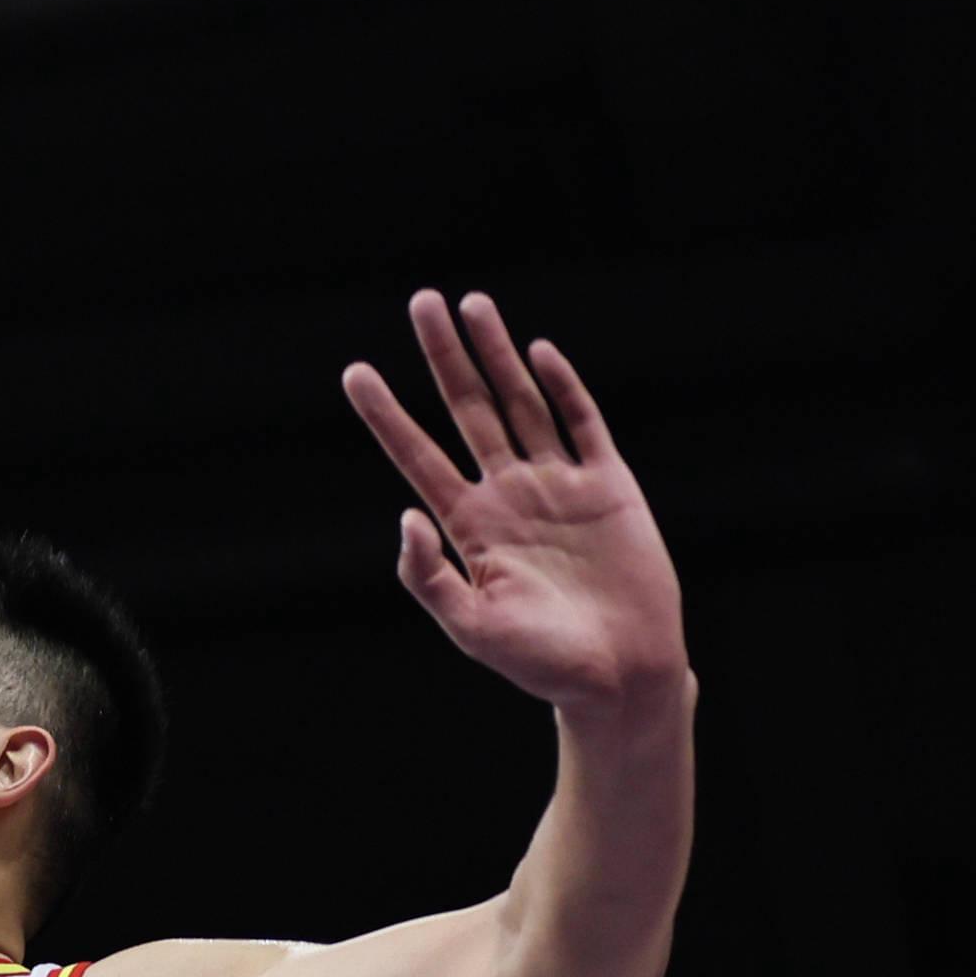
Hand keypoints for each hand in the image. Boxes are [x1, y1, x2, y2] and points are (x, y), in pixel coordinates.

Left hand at [343, 290, 688, 715]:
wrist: (620, 675)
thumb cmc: (542, 663)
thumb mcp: (471, 627)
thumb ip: (430, 576)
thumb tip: (404, 517)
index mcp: (468, 526)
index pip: (417, 456)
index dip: (387, 414)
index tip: (355, 372)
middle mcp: (508, 495)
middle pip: (467, 410)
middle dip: (443, 357)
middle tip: (420, 301)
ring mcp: (558, 485)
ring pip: (520, 403)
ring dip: (496, 354)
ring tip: (472, 303)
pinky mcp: (608, 485)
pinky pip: (581, 424)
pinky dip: (561, 386)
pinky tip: (536, 352)